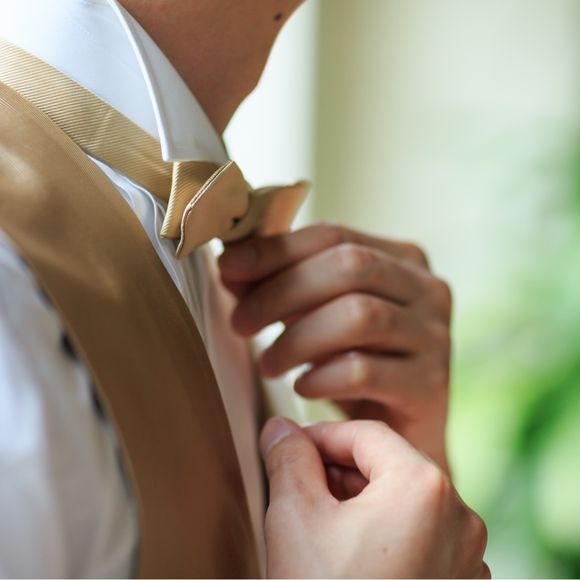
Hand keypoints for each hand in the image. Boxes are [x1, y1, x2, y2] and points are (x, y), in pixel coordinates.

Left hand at [219, 224, 451, 469]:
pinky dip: (322, 376)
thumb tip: (231, 262)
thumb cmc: (354, 363)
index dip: (277, 250)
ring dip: (298, 338)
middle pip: (350, 267)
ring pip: (359, 316)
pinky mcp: (430, 385)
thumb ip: (284, 283)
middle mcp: (428, 289)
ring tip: (267, 364)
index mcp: (402, 259)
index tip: (227, 268)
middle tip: (239, 322)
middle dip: (282, 292)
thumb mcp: (319, 315)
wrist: (397, 432)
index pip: (335, 236)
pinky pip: (366, 371)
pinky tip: (302, 387)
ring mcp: (435, 336)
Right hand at [261, 418, 488, 578]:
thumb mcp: (295, 516)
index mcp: (425, 487)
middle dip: (337, 469)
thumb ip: (288, 458)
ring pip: (403, 501)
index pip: (365, 435)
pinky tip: (347, 549)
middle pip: (387, 466)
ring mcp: (466, 556)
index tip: (287, 445)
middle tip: (295, 481)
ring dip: (358, 499)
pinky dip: (383, 529)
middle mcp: (460, 516)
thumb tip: (280, 428)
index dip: (320, 435)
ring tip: (317, 516)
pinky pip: (419, 535)